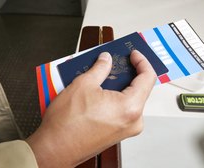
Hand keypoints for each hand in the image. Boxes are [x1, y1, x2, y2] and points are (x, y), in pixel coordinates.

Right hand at [26, 50, 156, 167]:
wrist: (55, 148)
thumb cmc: (67, 124)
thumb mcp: (83, 84)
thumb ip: (100, 68)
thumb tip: (106, 59)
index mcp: (130, 107)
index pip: (147, 78)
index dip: (142, 61)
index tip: (133, 54)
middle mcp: (133, 121)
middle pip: (140, 89)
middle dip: (128, 72)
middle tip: (117, 61)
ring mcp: (126, 129)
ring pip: (130, 99)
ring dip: (119, 85)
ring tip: (105, 74)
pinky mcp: (118, 133)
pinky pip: (122, 109)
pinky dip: (115, 97)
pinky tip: (102, 90)